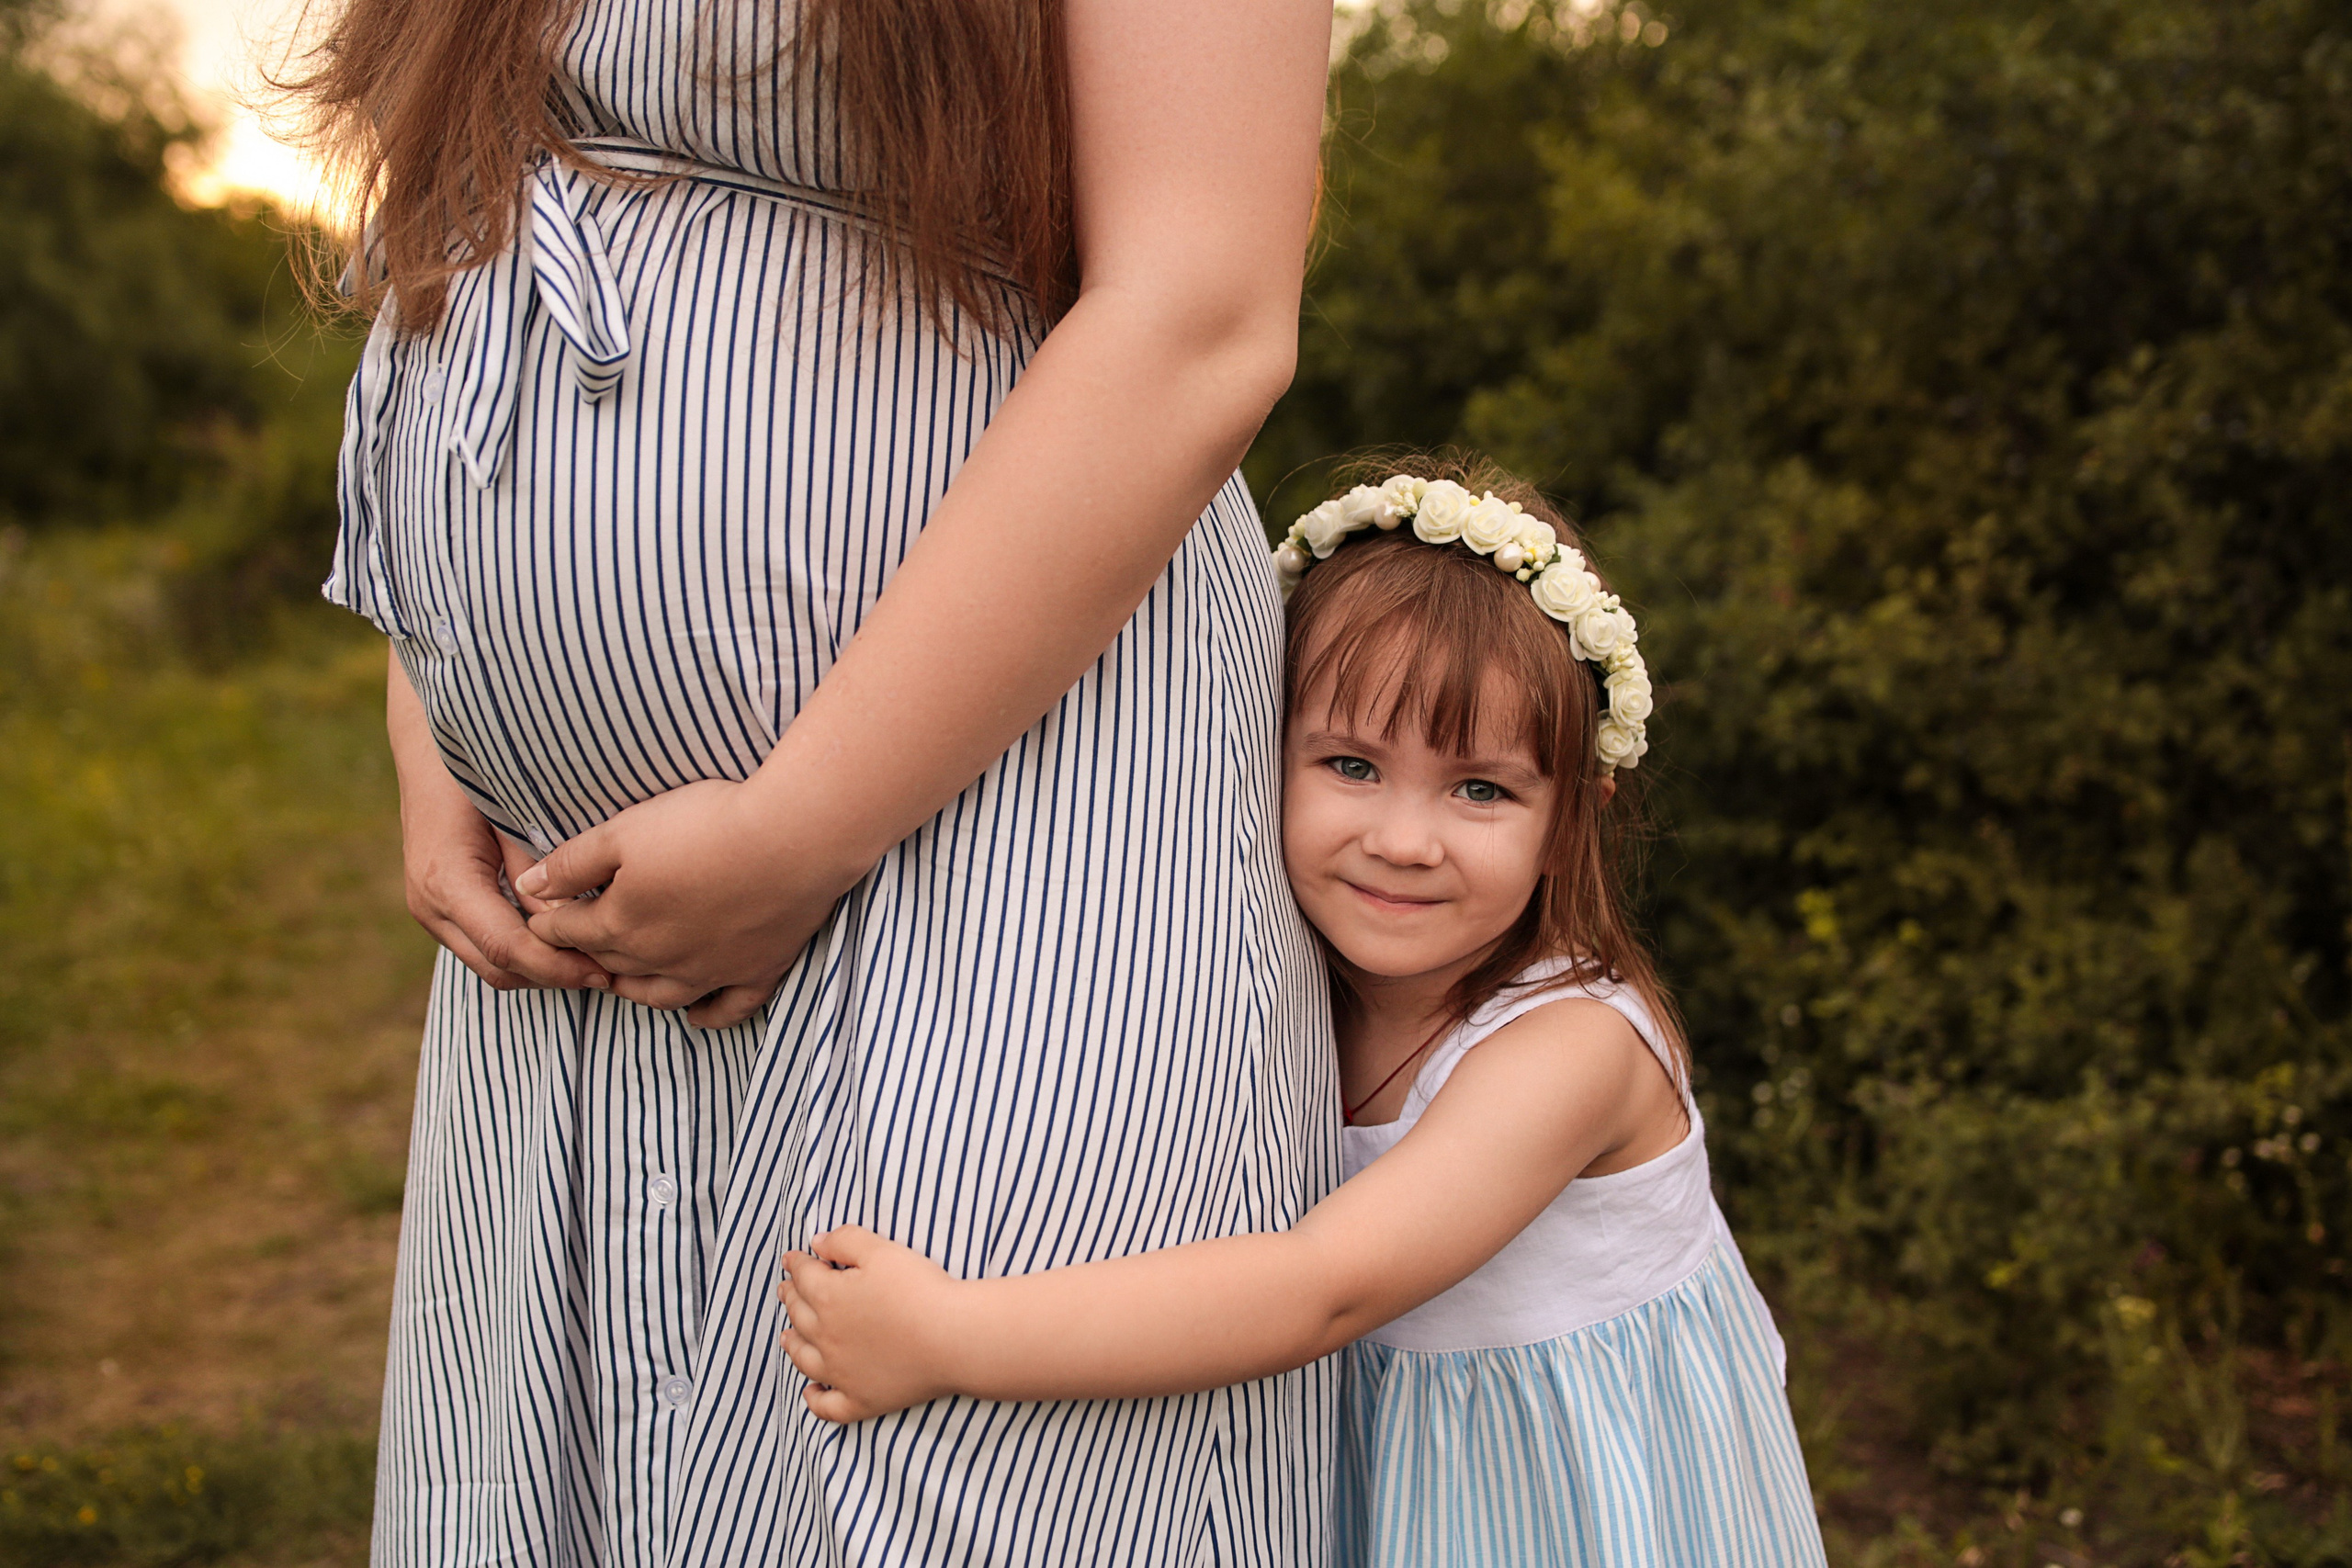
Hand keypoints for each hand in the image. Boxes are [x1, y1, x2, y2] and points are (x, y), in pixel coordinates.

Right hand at [389, 651, 610, 991]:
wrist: (428, 745)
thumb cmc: (477, 769)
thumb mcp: (514, 811)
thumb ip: (539, 866)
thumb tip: (571, 918)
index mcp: (446, 879)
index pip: (508, 946)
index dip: (558, 966)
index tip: (605, 970)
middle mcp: (429, 903)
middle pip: (499, 968)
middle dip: (554, 975)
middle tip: (612, 970)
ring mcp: (428, 909)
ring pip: (490, 965)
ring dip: (540, 969)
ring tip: (595, 959)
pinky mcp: (438, 908)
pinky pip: (484, 946)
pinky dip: (523, 953)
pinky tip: (566, 940)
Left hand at [516, 778, 847, 1027]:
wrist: (792, 839)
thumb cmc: (705, 825)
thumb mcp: (623, 830)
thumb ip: (571, 862)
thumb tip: (528, 887)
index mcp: (619, 923)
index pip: (564, 930)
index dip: (546, 918)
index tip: (541, 907)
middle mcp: (658, 960)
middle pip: (606, 964)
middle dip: (584, 950)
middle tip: (577, 935)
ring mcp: (709, 972)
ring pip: (655, 995)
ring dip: (631, 986)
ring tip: (621, 974)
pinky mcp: (756, 972)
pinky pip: (725, 1010)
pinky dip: (705, 1016)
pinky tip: (695, 1014)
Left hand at [778, 1226, 964, 1422]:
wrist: (952, 1337)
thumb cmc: (920, 1289)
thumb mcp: (882, 1250)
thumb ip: (844, 1240)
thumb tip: (816, 1243)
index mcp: (828, 1297)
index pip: (803, 1276)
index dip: (796, 1264)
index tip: (792, 1258)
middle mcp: (825, 1337)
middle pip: (799, 1314)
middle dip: (791, 1298)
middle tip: (786, 1289)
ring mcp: (840, 1373)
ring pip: (804, 1359)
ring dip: (791, 1344)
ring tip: (785, 1336)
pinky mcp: (861, 1399)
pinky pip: (827, 1407)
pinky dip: (814, 1399)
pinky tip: (810, 1391)